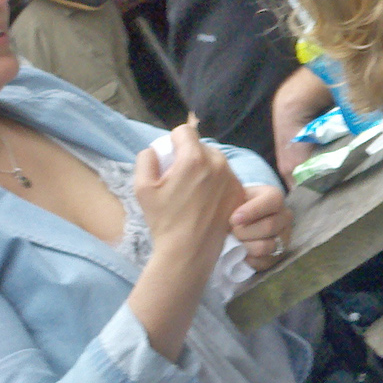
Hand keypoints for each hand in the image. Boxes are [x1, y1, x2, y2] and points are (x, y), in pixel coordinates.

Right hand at [133, 124, 243, 259]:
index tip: (169, 156)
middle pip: (201, 146)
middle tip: (179, 177)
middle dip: (189, 155)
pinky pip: (227, 176)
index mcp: (194, 159)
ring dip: (204, 168)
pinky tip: (207, 200)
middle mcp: (218, 164)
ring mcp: (232, 178)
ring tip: (193, 191)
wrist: (188, 251)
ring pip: (216, 161)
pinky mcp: (240, 192)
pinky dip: (217, 182)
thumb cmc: (163, 220)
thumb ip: (146, 159)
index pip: (185, 131)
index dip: (174, 140)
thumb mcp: (142, 188)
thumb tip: (155, 149)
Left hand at [232, 185, 292, 271]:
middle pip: (269, 227)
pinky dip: (248, 259)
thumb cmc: (238, 205)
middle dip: (244, 232)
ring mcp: (284, 237)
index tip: (234, 219)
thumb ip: (232, 202)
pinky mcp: (279, 255)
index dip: (252, 211)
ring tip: (235, 241)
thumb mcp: (235, 196)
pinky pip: (263, 261)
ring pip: (265, 246)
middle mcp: (285, 216)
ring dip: (245, 246)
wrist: (244, 217)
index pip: (272, 202)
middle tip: (231, 231)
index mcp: (275, 197)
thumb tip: (230, 220)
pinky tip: (240, 251)